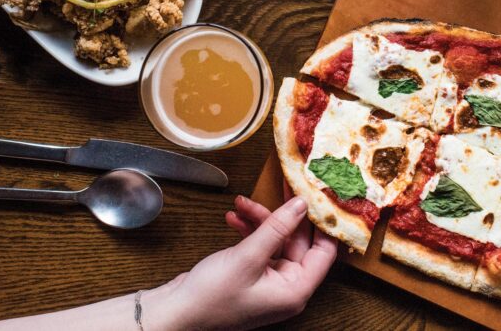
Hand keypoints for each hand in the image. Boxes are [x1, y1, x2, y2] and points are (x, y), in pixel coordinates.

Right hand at [145, 196, 336, 329]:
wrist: (175, 312)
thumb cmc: (210, 297)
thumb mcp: (248, 256)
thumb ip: (277, 228)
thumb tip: (302, 205)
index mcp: (295, 290)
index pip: (325, 252)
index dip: (325, 223)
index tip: (322, 196)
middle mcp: (287, 287)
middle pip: (299, 241)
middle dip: (284, 214)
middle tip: (283, 187)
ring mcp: (270, 281)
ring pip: (277, 239)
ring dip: (261, 219)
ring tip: (242, 203)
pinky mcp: (253, 274)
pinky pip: (260, 246)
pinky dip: (249, 230)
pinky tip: (234, 217)